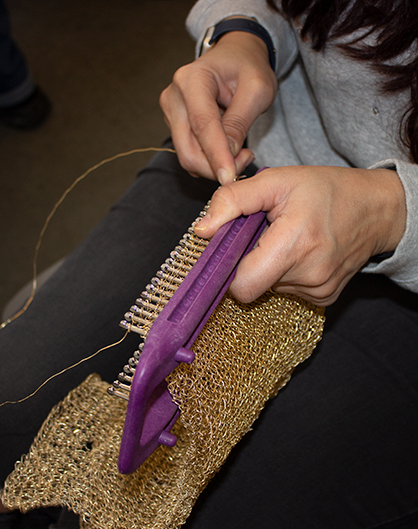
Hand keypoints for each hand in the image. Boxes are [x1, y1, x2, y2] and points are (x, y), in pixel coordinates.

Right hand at [159, 31, 276, 184]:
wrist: (235, 56)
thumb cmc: (248, 67)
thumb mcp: (258, 89)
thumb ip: (240, 122)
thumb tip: (228, 156)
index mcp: (193, 79)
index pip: (202, 126)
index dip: (216, 156)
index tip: (230, 178)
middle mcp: (174, 96)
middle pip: (188, 148)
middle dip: (215, 166)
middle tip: (245, 162)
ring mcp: (170, 111)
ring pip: (187, 156)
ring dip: (214, 165)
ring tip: (241, 153)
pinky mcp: (173, 124)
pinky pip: (189, 153)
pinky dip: (208, 160)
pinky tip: (227, 149)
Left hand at [195, 166, 405, 305]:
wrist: (375, 209)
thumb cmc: (325, 190)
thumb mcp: (276, 180)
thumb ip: (233, 201)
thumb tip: (202, 230)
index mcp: (295, 244)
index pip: (242, 286)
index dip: (229, 269)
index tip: (234, 248)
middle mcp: (309, 275)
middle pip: (253, 286)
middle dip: (249, 263)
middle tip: (265, 236)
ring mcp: (319, 291)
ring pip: (269, 288)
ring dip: (269, 266)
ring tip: (288, 239)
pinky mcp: (325, 298)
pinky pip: (287, 291)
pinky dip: (285, 273)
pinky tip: (300, 252)